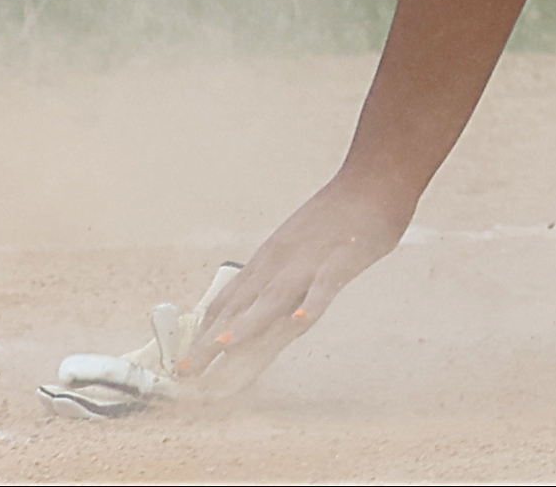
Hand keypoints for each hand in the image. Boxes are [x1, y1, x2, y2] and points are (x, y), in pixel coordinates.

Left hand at [182, 172, 414, 395]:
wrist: (371, 182)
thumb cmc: (335, 217)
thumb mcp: (294, 245)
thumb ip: (276, 276)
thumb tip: (258, 310)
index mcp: (266, 261)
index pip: (226, 301)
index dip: (203, 332)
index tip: (184, 362)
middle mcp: (278, 263)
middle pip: (240, 307)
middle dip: (210, 342)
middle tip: (185, 372)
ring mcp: (308, 262)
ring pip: (273, 298)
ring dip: (247, 325)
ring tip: (223, 348)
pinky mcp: (340, 261)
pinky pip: (323, 287)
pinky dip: (310, 305)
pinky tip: (299, 323)